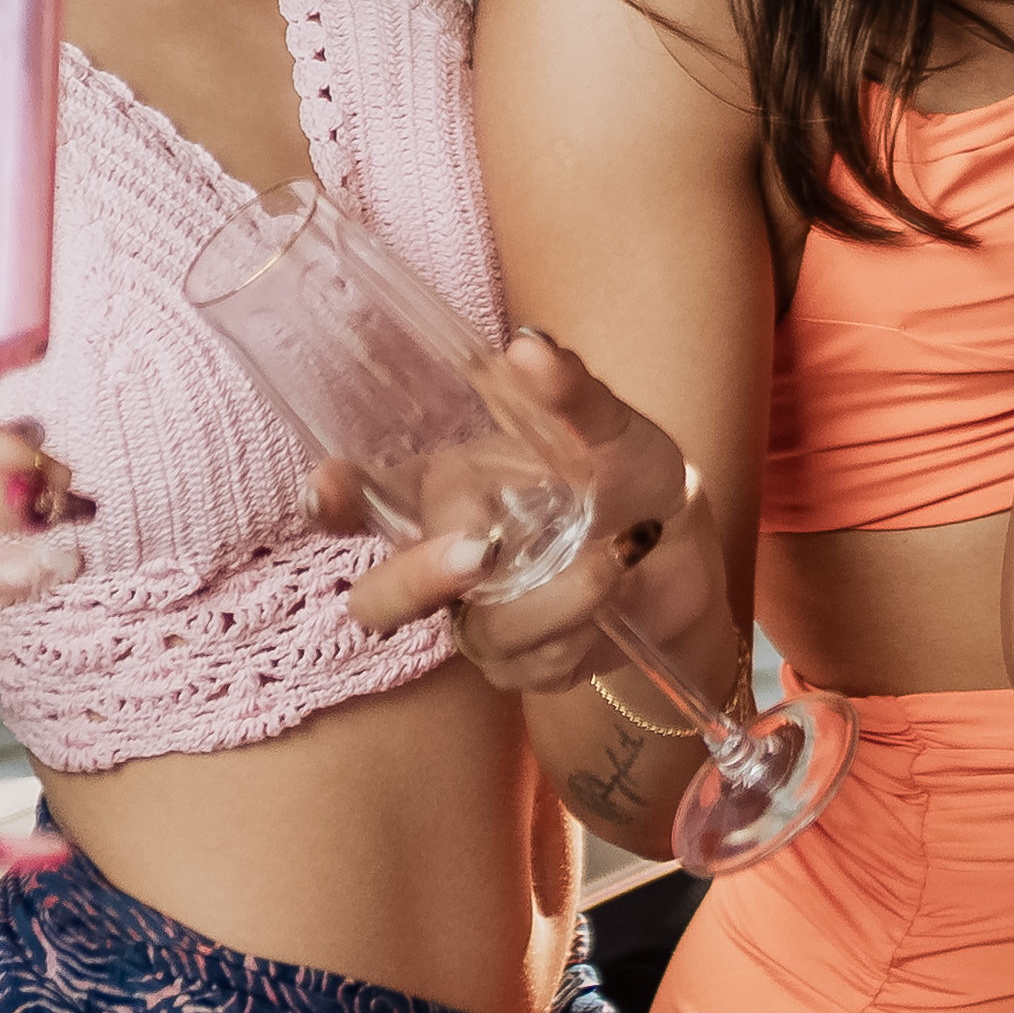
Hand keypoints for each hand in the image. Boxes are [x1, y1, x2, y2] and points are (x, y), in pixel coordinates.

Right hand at [312, 329, 696, 668]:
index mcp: (445, 489)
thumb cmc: (632, 478)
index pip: (363, 499)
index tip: (325, 487)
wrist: (688, 555)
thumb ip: (570, 393)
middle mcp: (444, 556)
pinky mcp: (522, 663)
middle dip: (419, 579)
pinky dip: (585, 621)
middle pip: (378, 598)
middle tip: (484, 550)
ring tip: (614, 556)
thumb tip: (529, 348)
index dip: (333, 500)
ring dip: (555, 597)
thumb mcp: (613, 427)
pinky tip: (616, 590)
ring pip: (478, 632)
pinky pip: (533, 662)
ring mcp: (477, 618)